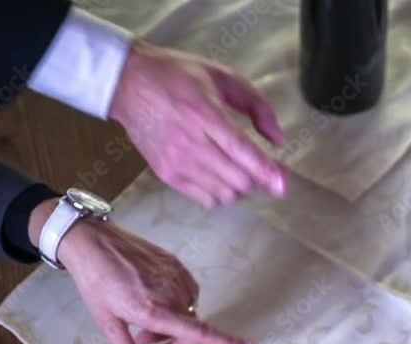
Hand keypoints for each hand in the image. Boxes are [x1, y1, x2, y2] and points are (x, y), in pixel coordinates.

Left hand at [30, 200, 250, 343]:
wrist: (93, 242)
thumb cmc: (95, 283)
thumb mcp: (106, 322)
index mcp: (154, 310)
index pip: (198, 332)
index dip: (225, 342)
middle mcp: (171, 293)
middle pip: (191, 329)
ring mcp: (175, 276)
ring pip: (187, 311)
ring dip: (172, 324)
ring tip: (143, 324)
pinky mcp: (175, 264)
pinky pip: (186, 291)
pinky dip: (175, 304)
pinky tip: (153, 303)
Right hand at [109, 40, 287, 207]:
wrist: (127, 84)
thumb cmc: (177, 76)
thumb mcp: (223, 77)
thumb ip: (257, 105)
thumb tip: (278, 139)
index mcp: (205, 114)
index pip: (242, 152)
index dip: (266, 172)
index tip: (283, 185)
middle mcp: (191, 143)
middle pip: (238, 180)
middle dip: (259, 179)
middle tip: (265, 170)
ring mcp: (177, 163)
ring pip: (224, 195)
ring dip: (241, 188)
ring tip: (241, 171)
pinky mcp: (167, 175)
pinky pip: (205, 200)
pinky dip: (220, 194)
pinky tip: (220, 177)